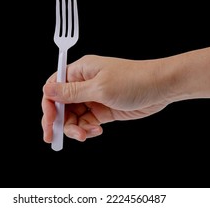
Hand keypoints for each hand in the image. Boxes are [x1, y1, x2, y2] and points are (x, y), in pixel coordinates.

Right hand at [41, 55, 170, 141]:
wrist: (161, 87)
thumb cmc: (134, 80)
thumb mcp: (99, 88)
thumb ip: (72, 92)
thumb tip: (47, 90)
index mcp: (81, 71)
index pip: (55, 87)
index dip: (48, 105)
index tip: (49, 123)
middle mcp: (84, 83)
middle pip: (62, 104)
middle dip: (59, 121)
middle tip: (56, 138)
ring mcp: (94, 97)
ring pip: (74, 116)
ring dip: (75, 128)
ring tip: (85, 134)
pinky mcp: (103, 109)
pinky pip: (87, 121)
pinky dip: (88, 129)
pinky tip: (96, 130)